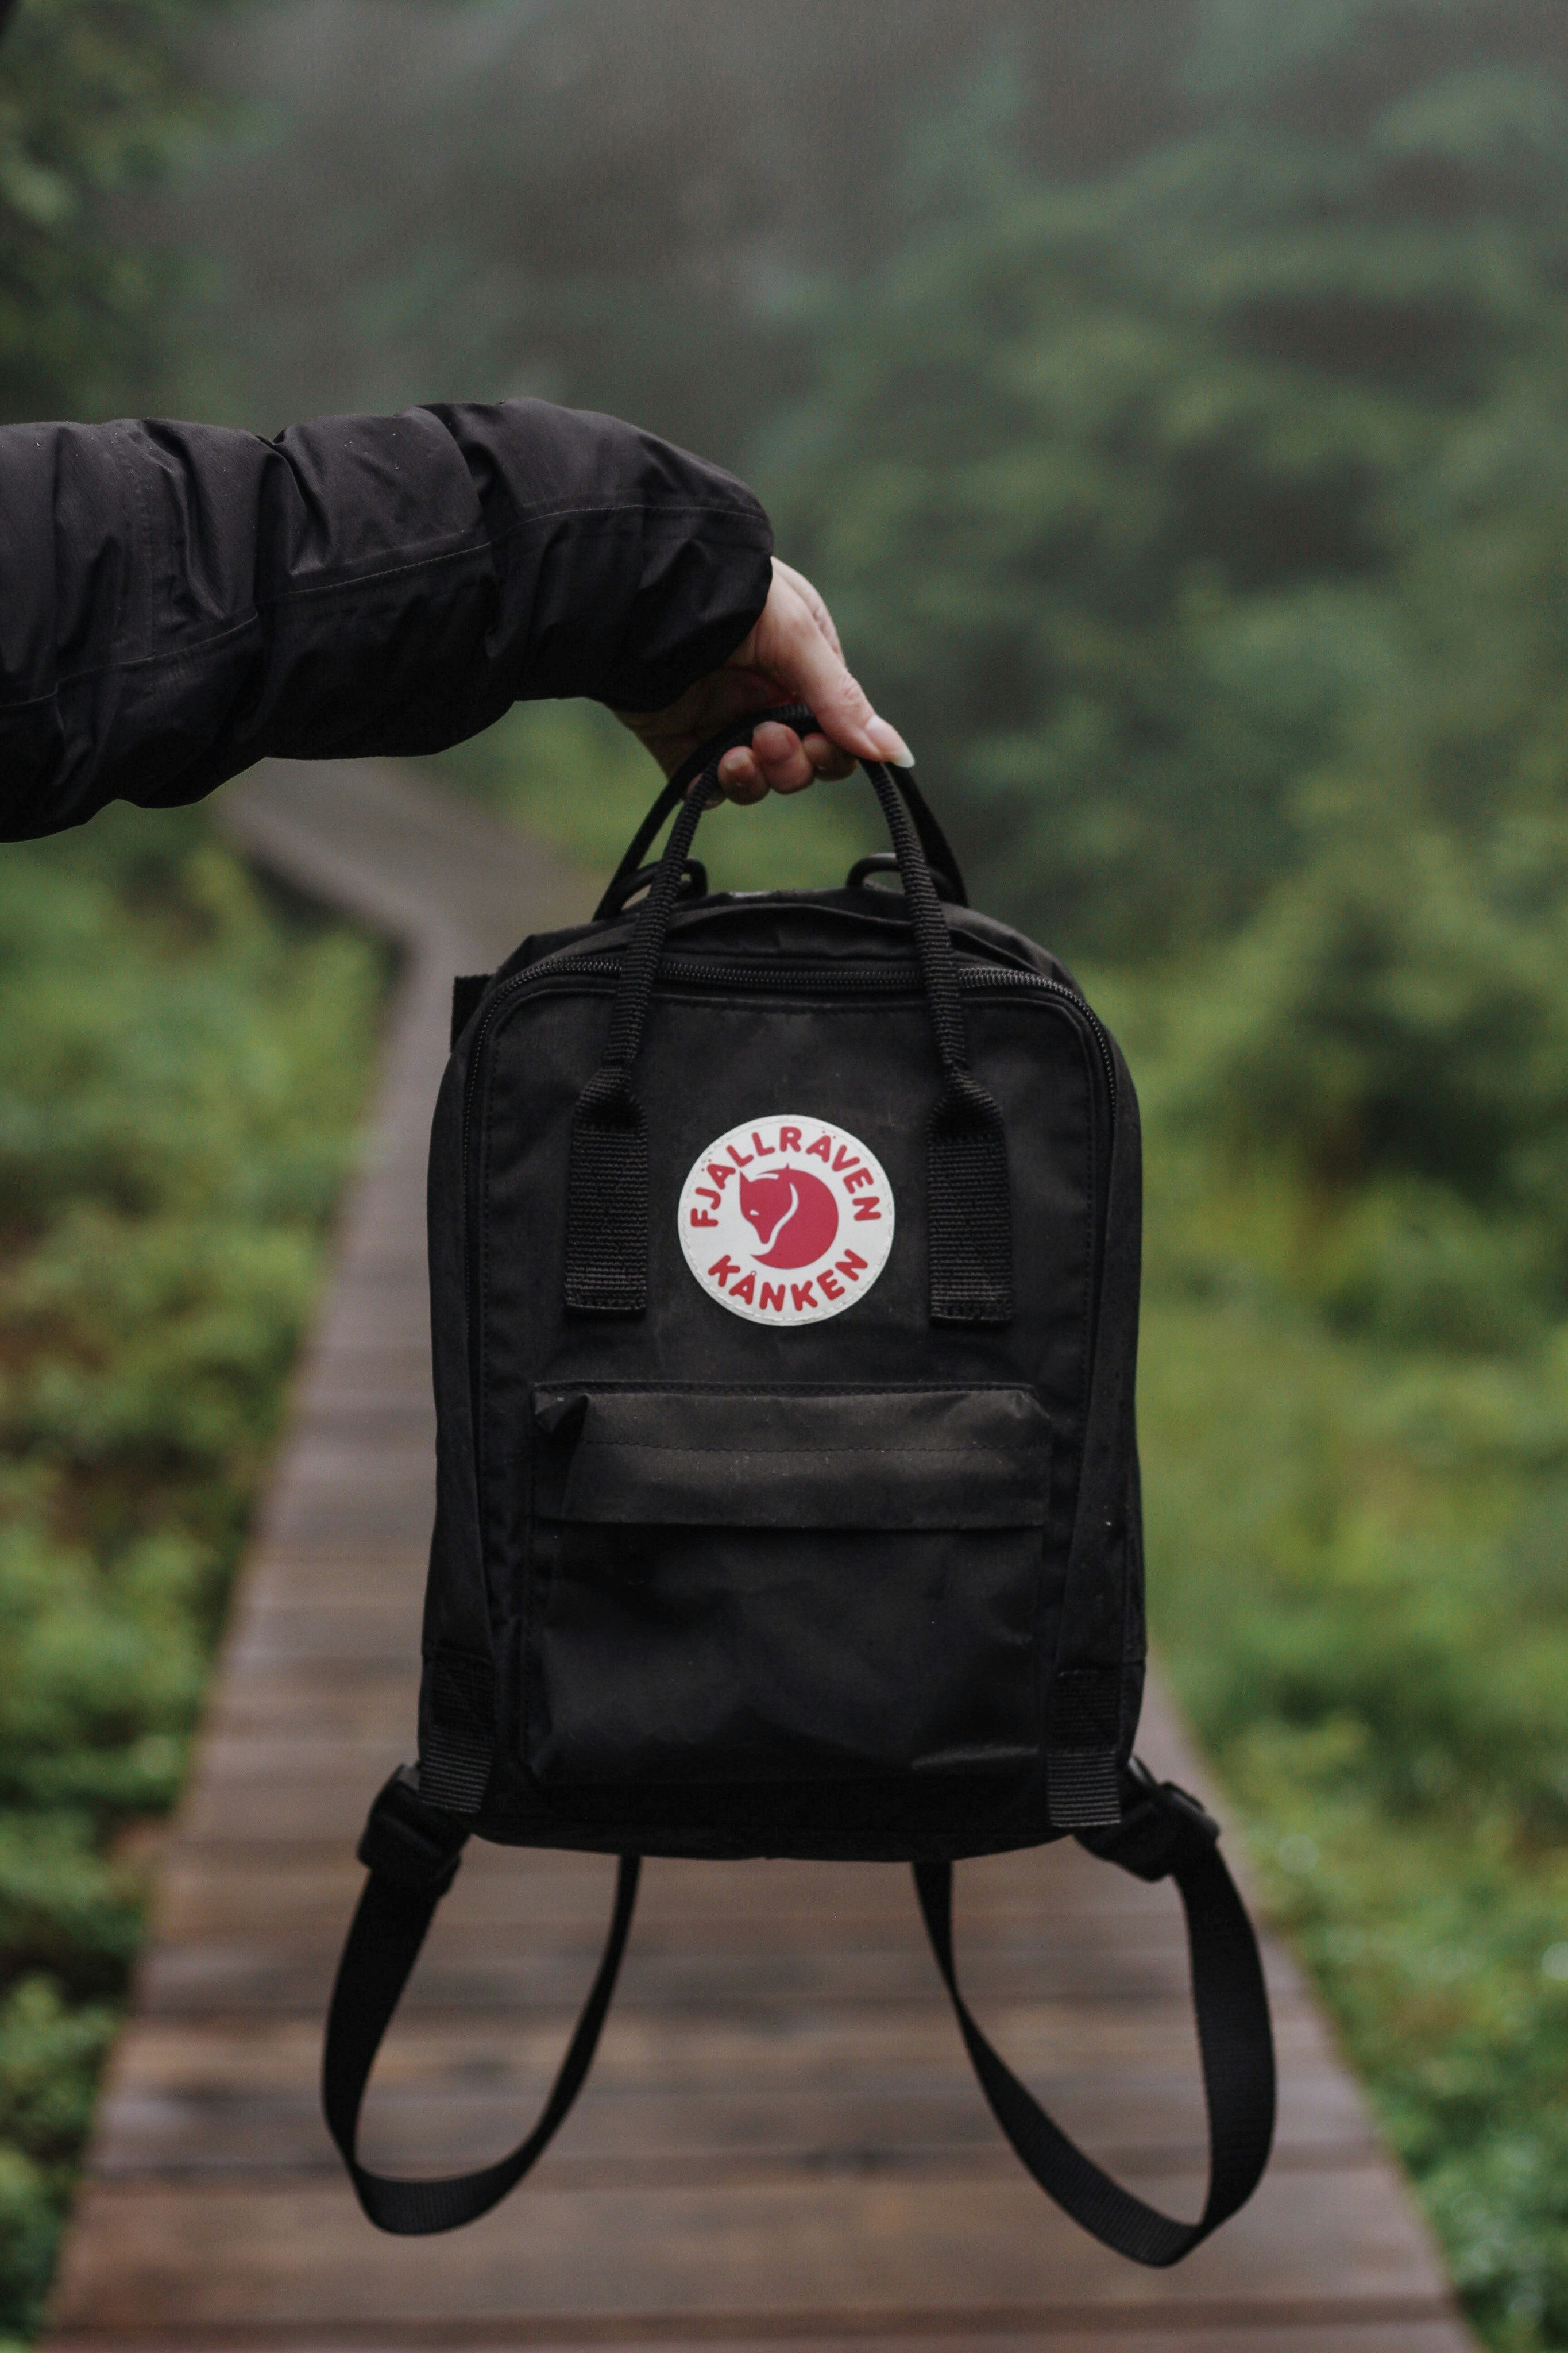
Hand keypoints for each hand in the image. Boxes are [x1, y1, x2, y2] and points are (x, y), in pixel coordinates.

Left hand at [614, 558, 912, 802]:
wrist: (643, 590)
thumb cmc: (730, 595)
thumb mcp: (799, 637)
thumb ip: (842, 701)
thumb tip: (898, 755)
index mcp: (804, 665)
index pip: (838, 731)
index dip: (834, 750)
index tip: (819, 745)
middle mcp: (767, 696)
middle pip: (802, 764)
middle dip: (792, 764)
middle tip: (768, 738)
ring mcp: (723, 721)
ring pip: (759, 780)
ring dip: (757, 778)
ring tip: (736, 755)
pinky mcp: (680, 742)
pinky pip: (707, 787)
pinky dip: (713, 789)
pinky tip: (710, 773)